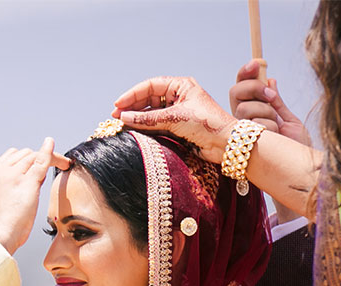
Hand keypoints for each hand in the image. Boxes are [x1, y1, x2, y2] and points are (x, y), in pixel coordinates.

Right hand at [0, 138, 57, 254]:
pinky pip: (42, 160)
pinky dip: (50, 152)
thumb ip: (6, 193)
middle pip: (23, 154)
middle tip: (50, 171)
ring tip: (62, 165)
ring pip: (33, 155)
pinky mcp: (28, 181)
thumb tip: (20, 191)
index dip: (25, 161)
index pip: (10, 159)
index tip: (34, 167)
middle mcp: (0, 172)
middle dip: (36, 159)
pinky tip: (56, 149)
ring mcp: (13, 175)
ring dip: (49, 158)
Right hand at [113, 76, 235, 161]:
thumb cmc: (206, 124)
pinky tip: (133, 130)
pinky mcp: (176, 126)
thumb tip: (123, 118)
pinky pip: (155, 124)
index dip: (132, 95)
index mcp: (181, 86)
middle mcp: (178, 96)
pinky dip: (143, 127)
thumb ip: (147, 119)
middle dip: (132, 107)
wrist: (225, 144)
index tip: (118, 105)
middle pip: (148, 99)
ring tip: (121, 124)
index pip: (150, 86)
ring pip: (150, 112)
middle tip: (115, 116)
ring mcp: (176, 111)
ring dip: (136, 118)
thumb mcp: (174, 118)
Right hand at [228, 60, 309, 146]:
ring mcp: (238, 130)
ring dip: (267, 113)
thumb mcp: (288, 119)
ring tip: (277, 129)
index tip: (257, 62)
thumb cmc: (293, 147)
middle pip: (236, 91)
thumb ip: (277, 101)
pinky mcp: (240, 141)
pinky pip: (253, 122)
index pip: (242, 86)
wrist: (297, 168)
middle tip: (272, 97)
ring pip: (245, 107)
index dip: (246, 72)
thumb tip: (270, 79)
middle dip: (254, 88)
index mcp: (252, 110)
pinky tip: (273, 138)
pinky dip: (269, 127)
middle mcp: (240, 119)